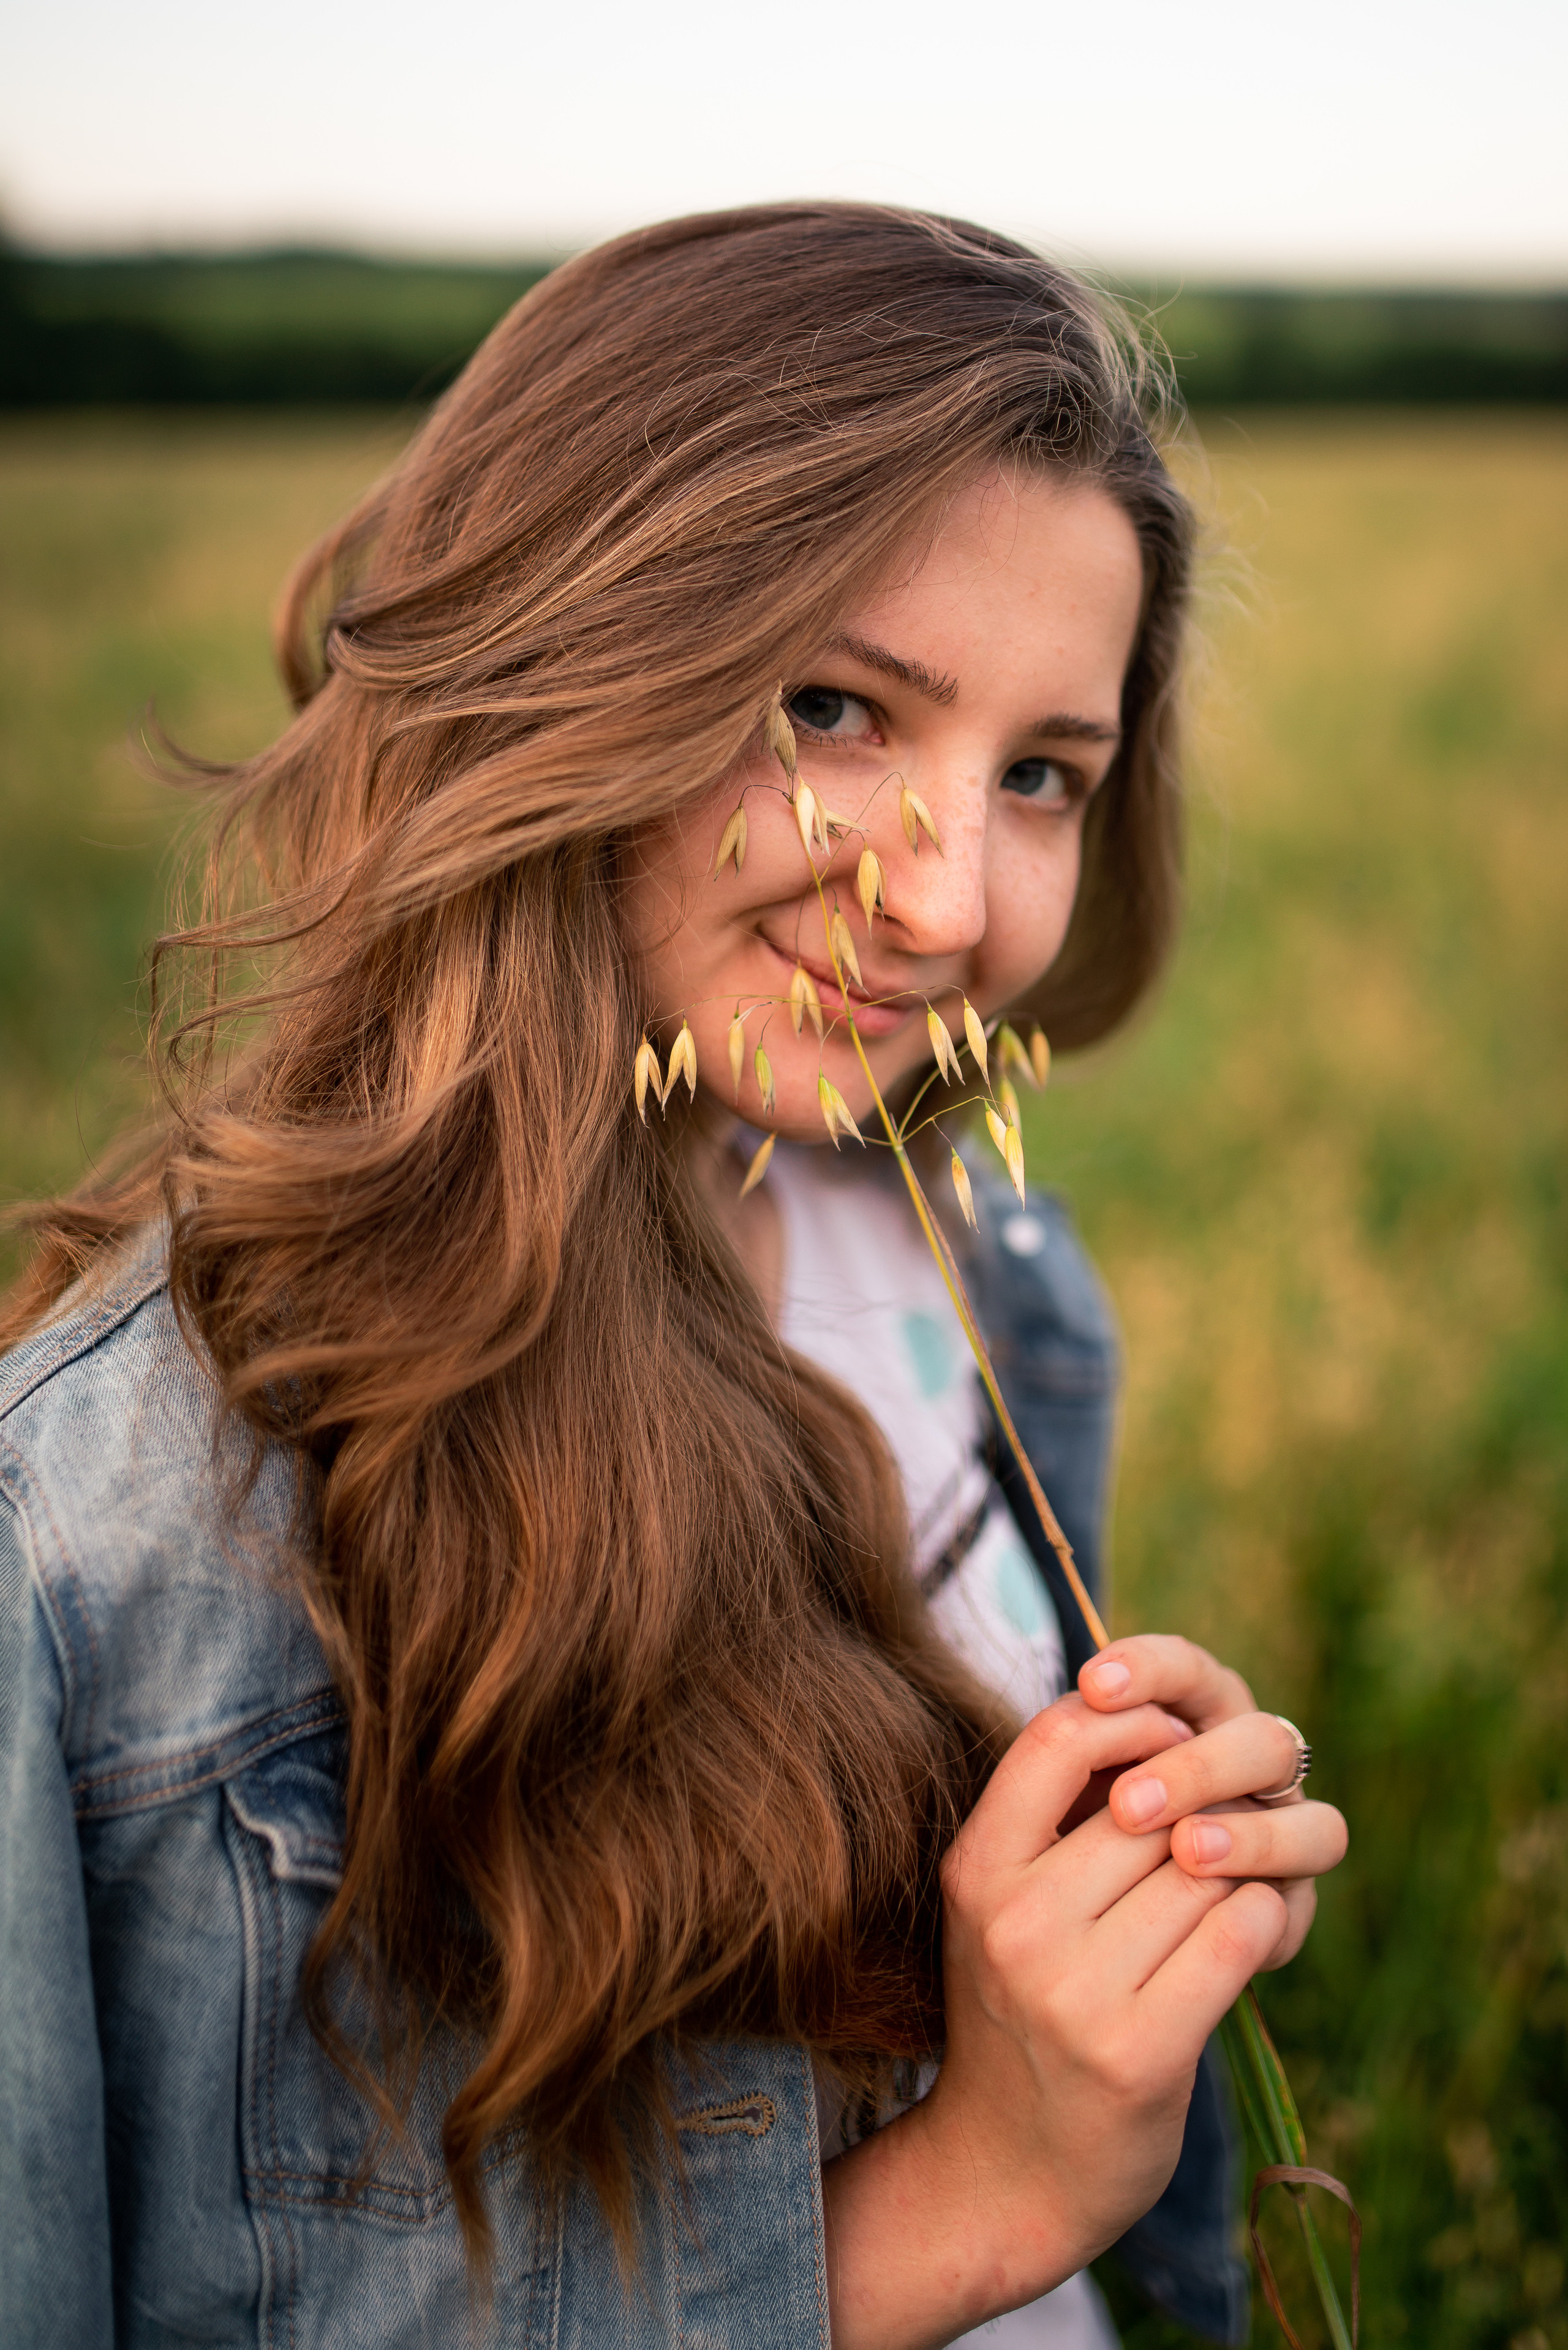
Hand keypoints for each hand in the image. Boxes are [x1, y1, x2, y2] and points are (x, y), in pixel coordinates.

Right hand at [822, 1636, 1347, 2349]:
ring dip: (1239, 1870)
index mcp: (975, 1871)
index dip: (1130, 1720)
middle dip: (1202, 1809)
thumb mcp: (999, 1905)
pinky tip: (1248, 1934)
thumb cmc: (1019, 2013)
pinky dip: (1261, 1921)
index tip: (1168, 1740)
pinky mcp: (1141, 2051)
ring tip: (1230, 1890)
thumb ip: (1053, 1819)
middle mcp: (1015, 1924)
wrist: (1004, 2172)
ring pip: (1205, 1867)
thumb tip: (1153, 1714)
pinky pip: (1237, 1936)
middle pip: (1152, 1806)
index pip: (1056, 1739)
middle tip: (1219, 1832)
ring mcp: (1075, 1991)